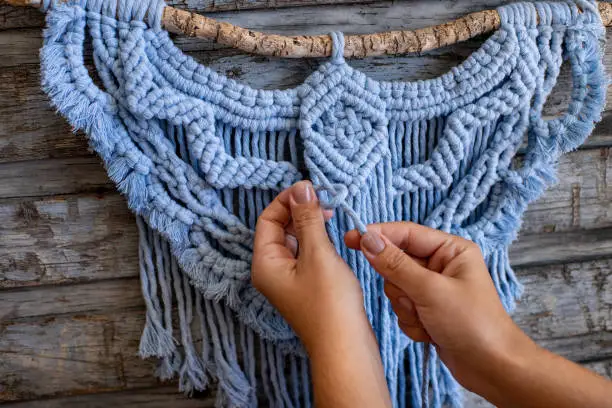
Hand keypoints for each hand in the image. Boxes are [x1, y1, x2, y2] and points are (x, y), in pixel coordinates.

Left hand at [252, 181, 369, 352]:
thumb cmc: (329, 303)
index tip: (310, 188)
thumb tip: (301, 188)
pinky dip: (317, 240)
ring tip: (331, 213)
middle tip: (325, 199)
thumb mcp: (318, 254)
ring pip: (295, 241)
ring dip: (310, 224)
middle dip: (300, 210)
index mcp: (265, 263)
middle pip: (279, 229)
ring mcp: (289, 279)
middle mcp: (271, 270)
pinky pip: (306, 254)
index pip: (268, 219)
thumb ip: (308, 219)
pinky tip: (333, 235)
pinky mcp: (306, 285)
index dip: (286, 200)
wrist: (345, 347)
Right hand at [344, 223, 535, 394]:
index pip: (406, 233)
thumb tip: (368, 240)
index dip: (377, 235)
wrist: (491, 368)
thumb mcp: (431, 291)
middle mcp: (441, 265)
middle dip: (401, 287)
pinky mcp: (427, 309)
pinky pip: (401, 308)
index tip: (350, 238)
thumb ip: (396, 264)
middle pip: (396, 262)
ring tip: (427, 320)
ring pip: (395, 288)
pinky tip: (429, 332)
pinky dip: (410, 322)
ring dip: (406, 308)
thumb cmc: (473, 324)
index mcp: (450, 250)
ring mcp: (432, 288)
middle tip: (416, 301)